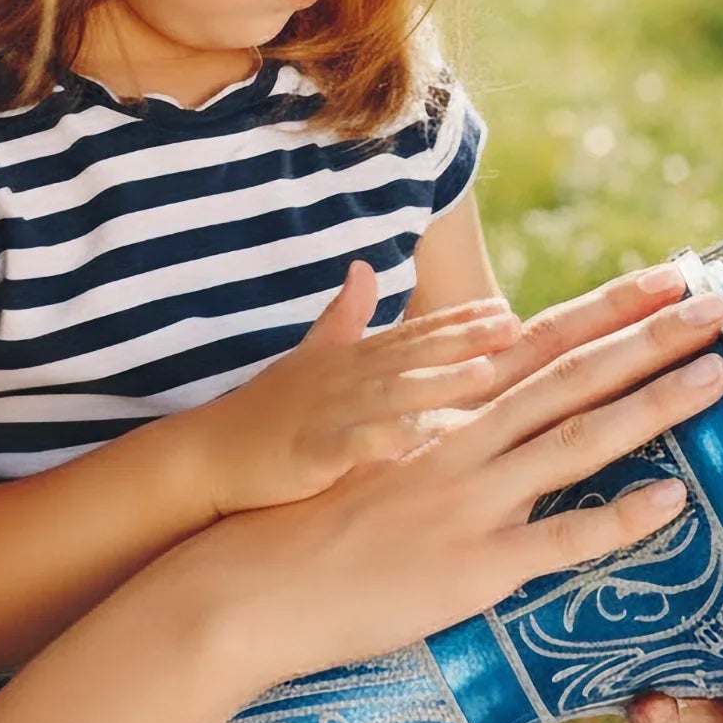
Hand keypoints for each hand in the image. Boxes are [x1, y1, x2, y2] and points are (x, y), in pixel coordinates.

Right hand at [187, 286, 722, 687]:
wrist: (249, 582)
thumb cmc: (292, 506)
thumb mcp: (322, 399)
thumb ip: (355, 337)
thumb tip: (365, 274)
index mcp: (441, 404)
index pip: (543, 340)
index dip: (610, 307)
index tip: (669, 277)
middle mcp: (463, 439)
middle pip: (573, 375)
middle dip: (652, 338)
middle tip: (719, 308)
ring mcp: (470, 499)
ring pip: (576, 440)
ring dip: (651, 406)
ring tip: (716, 379)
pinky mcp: (470, 565)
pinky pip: (557, 540)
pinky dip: (615, 519)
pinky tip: (671, 501)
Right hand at [190, 263, 521, 514]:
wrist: (209, 454)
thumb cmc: (266, 411)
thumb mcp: (309, 356)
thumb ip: (342, 316)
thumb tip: (362, 268)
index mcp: (351, 360)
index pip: (414, 333)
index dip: (460, 320)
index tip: (506, 309)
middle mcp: (345, 378)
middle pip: (413, 353)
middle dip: (465, 338)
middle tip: (513, 327)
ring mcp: (328, 412)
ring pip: (391, 393)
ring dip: (439, 382)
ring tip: (485, 373)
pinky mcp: (311, 451)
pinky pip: (353, 444)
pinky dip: (385, 440)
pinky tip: (419, 439)